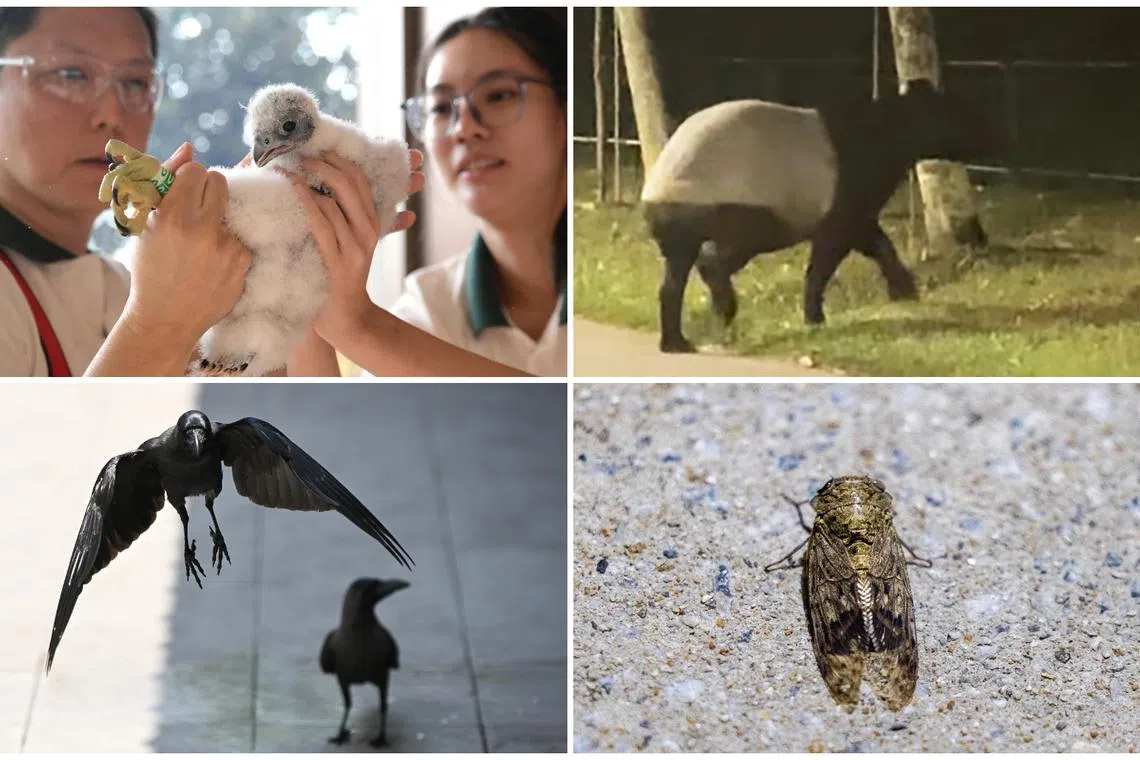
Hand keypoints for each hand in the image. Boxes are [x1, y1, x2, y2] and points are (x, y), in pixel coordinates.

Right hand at [124, 143, 251, 345]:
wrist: (165, 317)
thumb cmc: (150, 266)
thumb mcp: (145, 223)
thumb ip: (165, 180)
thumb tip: (189, 147)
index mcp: (171, 215)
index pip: (196, 169)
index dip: (190, 178)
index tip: (185, 192)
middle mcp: (201, 228)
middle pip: (220, 181)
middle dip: (210, 189)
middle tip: (198, 210)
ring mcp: (226, 247)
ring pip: (234, 209)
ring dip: (221, 218)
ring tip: (203, 242)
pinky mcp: (243, 263)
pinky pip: (243, 236)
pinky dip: (231, 243)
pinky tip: (214, 261)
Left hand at [290, 149, 424, 342]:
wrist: (347, 318)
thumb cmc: (339, 278)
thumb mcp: (350, 244)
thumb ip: (343, 218)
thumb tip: (321, 188)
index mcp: (373, 224)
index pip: (362, 181)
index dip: (340, 160)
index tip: (316, 148)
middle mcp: (368, 232)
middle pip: (351, 184)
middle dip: (324, 164)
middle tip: (300, 155)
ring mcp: (355, 247)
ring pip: (336, 201)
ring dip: (310, 180)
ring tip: (289, 168)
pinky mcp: (339, 262)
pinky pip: (321, 224)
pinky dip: (306, 203)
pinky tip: (293, 190)